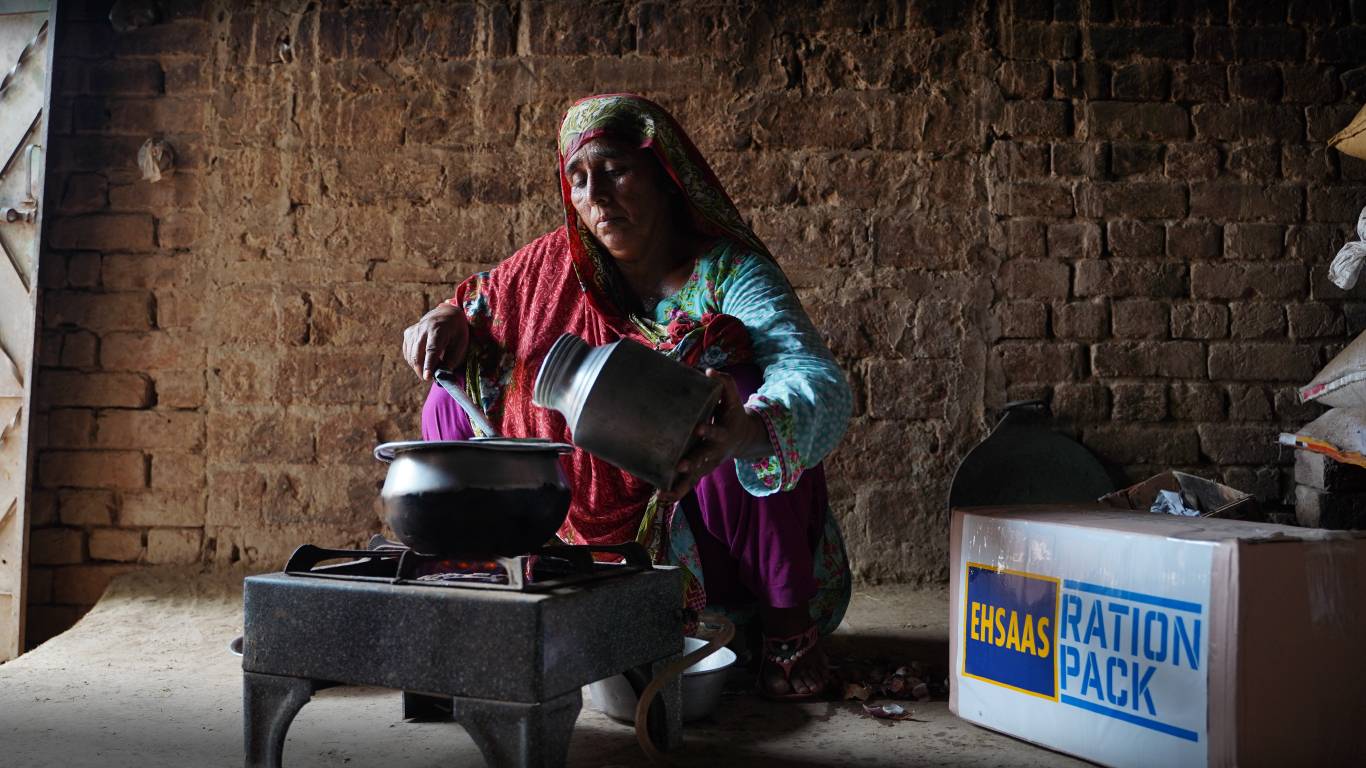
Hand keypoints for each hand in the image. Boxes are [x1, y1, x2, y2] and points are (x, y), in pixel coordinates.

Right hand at [402, 303, 468, 380]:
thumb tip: (443, 375)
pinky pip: (407, 352)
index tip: (427, 378)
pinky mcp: (408, 333)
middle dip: (421, 370)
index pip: (431, 350)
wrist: (447, 313)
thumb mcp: (461, 343)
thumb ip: (452, 359)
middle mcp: (423, 328)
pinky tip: (422, 362)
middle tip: (429, 379)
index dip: (429, 365)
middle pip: (418, 354)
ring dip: (418, 367)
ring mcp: (414, 330)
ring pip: (411, 355)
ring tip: (429, 370)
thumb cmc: (456, 330)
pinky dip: (413, 361)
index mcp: (438, 329)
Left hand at [657, 369, 769, 503]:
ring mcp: (707, 464)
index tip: (698, 428)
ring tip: (663, 493)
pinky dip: (676, 492)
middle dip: (692, 463)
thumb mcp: (733, 399)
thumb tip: (710, 371)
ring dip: (680, 485)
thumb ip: (725, 384)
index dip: (708, 431)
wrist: (742, 438)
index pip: (716, 432)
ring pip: (694, 477)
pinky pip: (688, 484)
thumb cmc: (732, 414)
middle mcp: (715, 452)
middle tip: (679, 466)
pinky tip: (661, 497)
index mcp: (723, 434)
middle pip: (703, 460)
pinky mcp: (699, 471)